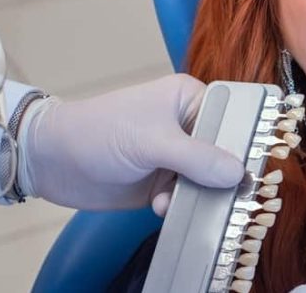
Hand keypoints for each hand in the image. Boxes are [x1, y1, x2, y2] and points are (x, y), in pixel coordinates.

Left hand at [19, 74, 243, 211]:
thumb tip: (238, 173)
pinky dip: (181, 205)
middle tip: (228, 194)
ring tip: (181, 199)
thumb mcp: (152, 141)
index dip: (246, 141)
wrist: (52, 161)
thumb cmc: (99, 132)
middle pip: (225, 152)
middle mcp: (188, 126)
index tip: (253, 166)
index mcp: (189, 99)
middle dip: (223, 175)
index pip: (233, 117)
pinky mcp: (163, 182)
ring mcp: (176, 156)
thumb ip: (197, 157)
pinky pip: (187, 196)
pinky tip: (162, 205)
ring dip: (199, 194)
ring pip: (208, 179)